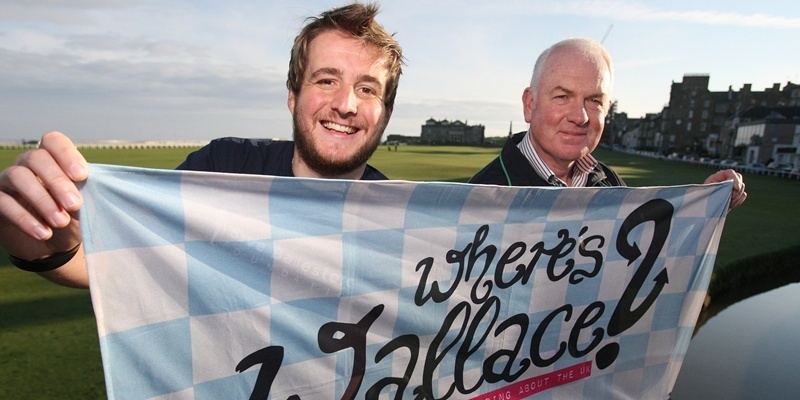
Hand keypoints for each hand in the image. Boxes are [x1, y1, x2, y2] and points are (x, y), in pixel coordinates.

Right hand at [0, 131, 87, 260]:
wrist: (54, 246)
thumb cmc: (72, 218)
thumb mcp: (83, 206)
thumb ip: (84, 193)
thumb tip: (85, 193)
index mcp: (52, 159)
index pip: (53, 141)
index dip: (66, 154)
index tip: (82, 175)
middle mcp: (27, 165)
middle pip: (36, 158)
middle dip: (57, 181)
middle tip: (75, 204)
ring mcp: (8, 182)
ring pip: (18, 176)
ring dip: (42, 200)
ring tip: (61, 222)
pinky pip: (4, 203)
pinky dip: (25, 219)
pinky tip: (43, 233)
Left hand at [704, 169, 745, 210]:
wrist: (705, 209)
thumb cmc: (704, 199)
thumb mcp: (710, 192)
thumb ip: (721, 188)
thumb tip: (735, 187)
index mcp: (717, 177)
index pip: (730, 172)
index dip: (735, 179)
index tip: (736, 188)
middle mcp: (725, 180)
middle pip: (739, 178)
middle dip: (737, 189)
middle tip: (730, 197)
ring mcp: (731, 187)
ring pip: (742, 187)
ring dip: (737, 196)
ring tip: (728, 202)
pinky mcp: (735, 194)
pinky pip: (743, 195)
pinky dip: (738, 200)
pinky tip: (731, 204)